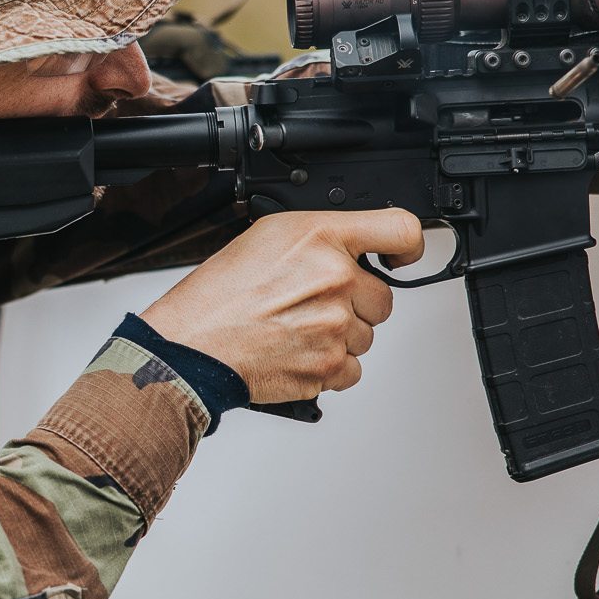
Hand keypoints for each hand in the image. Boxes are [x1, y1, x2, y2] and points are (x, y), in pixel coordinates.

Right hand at [141, 208, 423, 402]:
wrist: (190, 347)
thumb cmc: (217, 296)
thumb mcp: (265, 237)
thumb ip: (318, 239)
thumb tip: (351, 250)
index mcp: (320, 238)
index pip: (400, 230)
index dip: (407, 246)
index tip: (400, 258)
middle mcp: (336, 279)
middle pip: (383, 297)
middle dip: (354, 304)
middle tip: (310, 305)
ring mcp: (336, 325)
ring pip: (366, 335)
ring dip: (339, 336)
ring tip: (294, 330)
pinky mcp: (330, 366)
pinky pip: (353, 368)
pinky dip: (329, 366)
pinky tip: (296, 352)